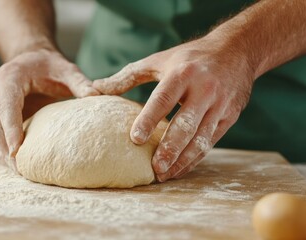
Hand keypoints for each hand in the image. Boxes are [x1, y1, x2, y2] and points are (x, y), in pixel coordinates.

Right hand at [0, 49, 98, 169]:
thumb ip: (80, 81)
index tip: (16, 151)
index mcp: (9, 78)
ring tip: (20, 174)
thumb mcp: (66, 69)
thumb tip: (96, 96)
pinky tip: (18, 167)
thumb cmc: (49, 65)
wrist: (31, 60)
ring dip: (2, 157)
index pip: (6, 106)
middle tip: (21, 171)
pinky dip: (3, 154)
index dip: (10, 128)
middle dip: (5, 150)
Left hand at [93, 38, 253, 181]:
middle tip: (155, 168)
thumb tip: (96, 88)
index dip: (149, 119)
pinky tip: (180, 168)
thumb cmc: (189, 57)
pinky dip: (196, 157)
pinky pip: (211, 141)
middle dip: (170, 149)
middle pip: (186, 124)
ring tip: (165, 175)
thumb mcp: (158, 60)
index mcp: (183, 73)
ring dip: (183, 159)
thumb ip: (128, 76)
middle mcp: (204, 89)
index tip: (135, 139)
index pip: (164, 99)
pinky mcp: (230, 116)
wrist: (237, 50)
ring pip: (201, 138)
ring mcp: (220, 104)